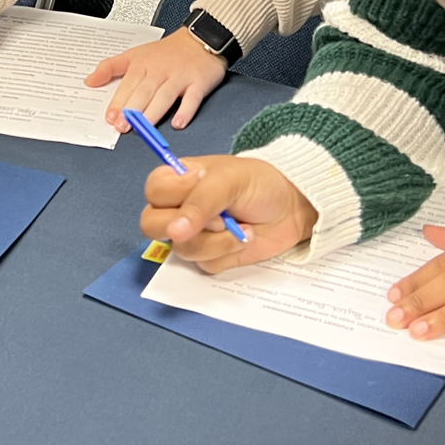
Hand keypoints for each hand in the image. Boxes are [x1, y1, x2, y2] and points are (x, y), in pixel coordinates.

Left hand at [90, 28, 227, 131]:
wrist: (200, 38)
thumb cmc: (167, 51)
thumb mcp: (134, 54)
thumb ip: (110, 67)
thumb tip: (89, 81)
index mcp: (142, 64)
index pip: (128, 84)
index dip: (118, 102)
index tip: (110, 117)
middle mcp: (160, 71)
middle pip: (144, 91)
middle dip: (132, 110)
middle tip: (122, 126)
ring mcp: (180, 77)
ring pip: (165, 96)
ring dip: (153, 113)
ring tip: (144, 128)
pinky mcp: (198, 83)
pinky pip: (192, 98)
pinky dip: (186, 111)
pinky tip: (178, 123)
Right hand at [140, 155, 317, 269]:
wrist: (292, 207)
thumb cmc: (258, 182)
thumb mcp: (228, 181)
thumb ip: (199, 202)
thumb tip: (175, 232)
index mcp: (178, 180)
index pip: (154, 191)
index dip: (173, 194)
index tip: (200, 184)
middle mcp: (178, 208)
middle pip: (151, 225)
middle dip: (188, 226)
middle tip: (219, 217)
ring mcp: (192, 235)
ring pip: (182, 249)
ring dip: (216, 240)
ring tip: (239, 226)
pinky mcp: (209, 256)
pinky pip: (204, 264)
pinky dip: (227, 252)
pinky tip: (244, 238)